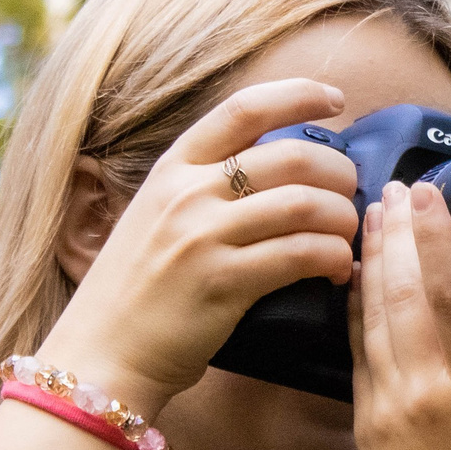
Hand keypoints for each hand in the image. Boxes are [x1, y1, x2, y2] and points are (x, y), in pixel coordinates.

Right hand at [36, 78, 362, 415]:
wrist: (100, 355)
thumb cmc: (135, 293)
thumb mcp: (155, 217)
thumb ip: (203, 189)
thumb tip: (272, 171)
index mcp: (172, 169)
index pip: (243, 108)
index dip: (298, 94)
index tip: (335, 100)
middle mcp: (188, 193)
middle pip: (291, 157)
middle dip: (339, 172)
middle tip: (350, 195)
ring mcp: (203, 237)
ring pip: (305, 205)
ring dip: (343, 219)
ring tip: (349, 237)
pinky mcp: (224, 282)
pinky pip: (301, 254)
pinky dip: (335, 259)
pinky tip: (339, 270)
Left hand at [351, 180, 450, 449]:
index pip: (447, 290)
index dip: (432, 234)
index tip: (425, 193)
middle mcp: (424, 390)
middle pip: (400, 288)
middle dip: (394, 231)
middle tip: (395, 188)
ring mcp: (385, 406)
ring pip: (371, 313)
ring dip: (372, 260)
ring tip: (375, 217)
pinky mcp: (362, 424)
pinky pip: (356, 347)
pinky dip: (358, 305)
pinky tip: (362, 278)